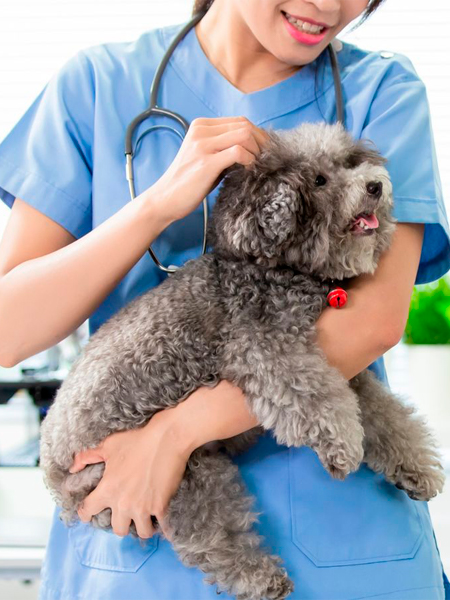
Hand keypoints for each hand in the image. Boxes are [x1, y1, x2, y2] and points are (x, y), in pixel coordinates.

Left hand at [69, 409, 190, 540]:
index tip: (89, 515)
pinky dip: (165, 529)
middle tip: (127, 515)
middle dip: (122, 523)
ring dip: (143, 526)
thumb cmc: (137, 440)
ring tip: (146, 519)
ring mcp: (143, 507)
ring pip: (141, 531)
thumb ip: (87, 456)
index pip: (89, 510)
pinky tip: (166, 526)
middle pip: (118, 529)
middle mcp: (123, 503)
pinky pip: (163, 528)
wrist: (167, 438)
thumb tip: (72, 467)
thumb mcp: (109, 445)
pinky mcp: (161, 506)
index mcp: (108, 489)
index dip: (86, 513)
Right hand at [144, 116, 270, 223]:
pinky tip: (249, 171)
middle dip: (261, 142)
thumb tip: (254, 147)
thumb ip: (224, 148)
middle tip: (266, 159)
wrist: (165, 199)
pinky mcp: (206, 163)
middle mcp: (200, 131)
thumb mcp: (206, 157)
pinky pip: (238, 152)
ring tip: (256, 166)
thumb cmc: (188, 182)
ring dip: (256, 151)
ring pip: (244, 135)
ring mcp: (202, 145)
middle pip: (244, 125)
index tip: (263, 152)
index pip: (239, 121)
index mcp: (200, 126)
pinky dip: (249, 160)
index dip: (256, 135)